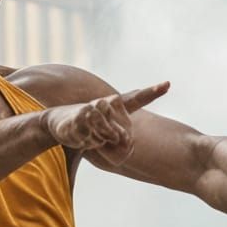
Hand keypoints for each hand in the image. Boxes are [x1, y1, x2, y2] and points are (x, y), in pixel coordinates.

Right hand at [44, 82, 169, 164]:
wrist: (58, 124)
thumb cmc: (85, 129)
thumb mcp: (104, 132)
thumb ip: (118, 136)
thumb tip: (127, 142)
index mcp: (113, 106)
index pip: (136, 99)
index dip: (152, 92)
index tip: (167, 84)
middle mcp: (105, 104)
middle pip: (120, 133)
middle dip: (111, 141)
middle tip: (98, 136)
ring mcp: (93, 109)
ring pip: (106, 137)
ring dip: (96, 141)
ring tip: (87, 134)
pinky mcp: (81, 117)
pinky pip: (92, 139)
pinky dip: (86, 142)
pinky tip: (79, 135)